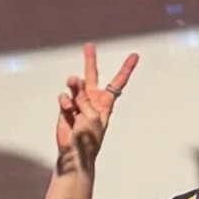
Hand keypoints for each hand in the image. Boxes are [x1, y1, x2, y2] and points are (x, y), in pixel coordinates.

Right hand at [55, 42, 138, 170]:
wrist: (74, 152)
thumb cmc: (89, 139)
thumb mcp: (93, 117)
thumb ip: (85, 99)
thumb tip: (74, 87)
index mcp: (105, 103)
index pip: (118, 82)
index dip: (126, 68)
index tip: (134, 55)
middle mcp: (92, 100)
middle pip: (92, 76)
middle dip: (90, 60)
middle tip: (89, 45)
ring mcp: (78, 103)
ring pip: (75, 84)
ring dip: (74, 84)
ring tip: (73, 84)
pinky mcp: (66, 108)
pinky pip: (64, 97)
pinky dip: (65, 103)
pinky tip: (67, 111)